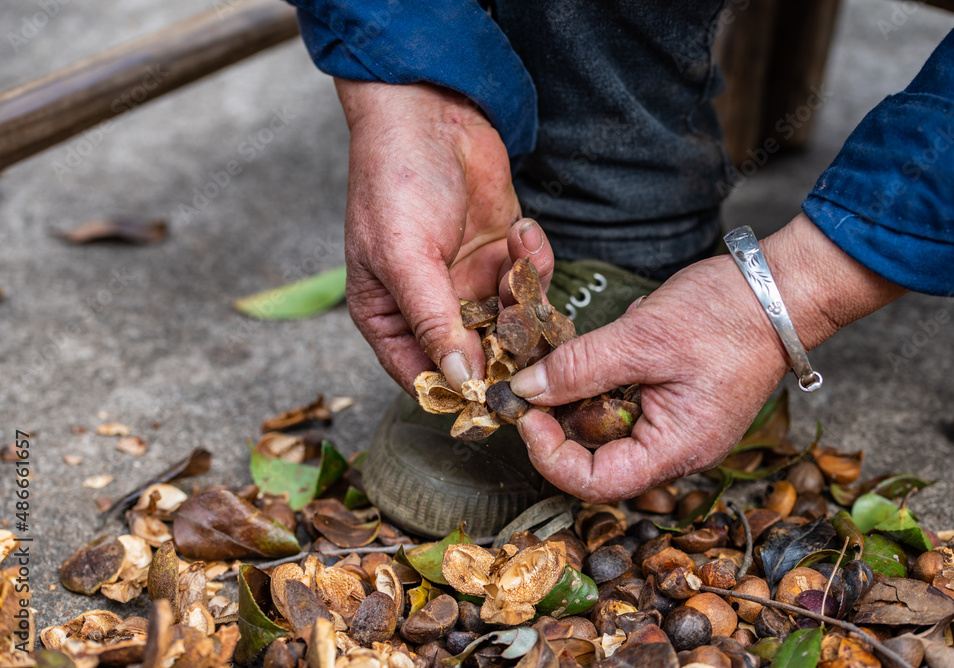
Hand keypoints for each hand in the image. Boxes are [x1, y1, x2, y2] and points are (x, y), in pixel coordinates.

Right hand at [336, 80, 553, 391]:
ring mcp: (469, 284)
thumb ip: (432, 319)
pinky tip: (524, 232)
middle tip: (530, 344)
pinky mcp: (502, 257)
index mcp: (390, 317)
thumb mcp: (404, 256)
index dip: (457, 393)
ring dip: (525, 303)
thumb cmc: (395, 181)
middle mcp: (431, 308)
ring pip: (511, 324)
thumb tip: (460, 379)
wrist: (429, 113)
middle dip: (505, 352)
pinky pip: (530, 283)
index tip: (494, 401)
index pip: (423, 377)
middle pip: (475, 358)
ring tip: (519, 266)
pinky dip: (535, 265)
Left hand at [509, 214, 906, 502]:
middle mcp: (671, 449)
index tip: (525, 411)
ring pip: (601, 426)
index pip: (593, 483)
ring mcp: (671, 426)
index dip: (549, 454)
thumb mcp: (644, 336)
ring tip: (566, 353)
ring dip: (575, 393)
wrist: (781, 290)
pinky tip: (601, 346)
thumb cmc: (729, 315)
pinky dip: (599, 377)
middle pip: (592, 457)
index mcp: (674, 450)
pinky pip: (619, 402)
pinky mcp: (668, 402)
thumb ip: (581, 367)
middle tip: (532, 376)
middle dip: (556, 417)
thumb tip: (525, 390)